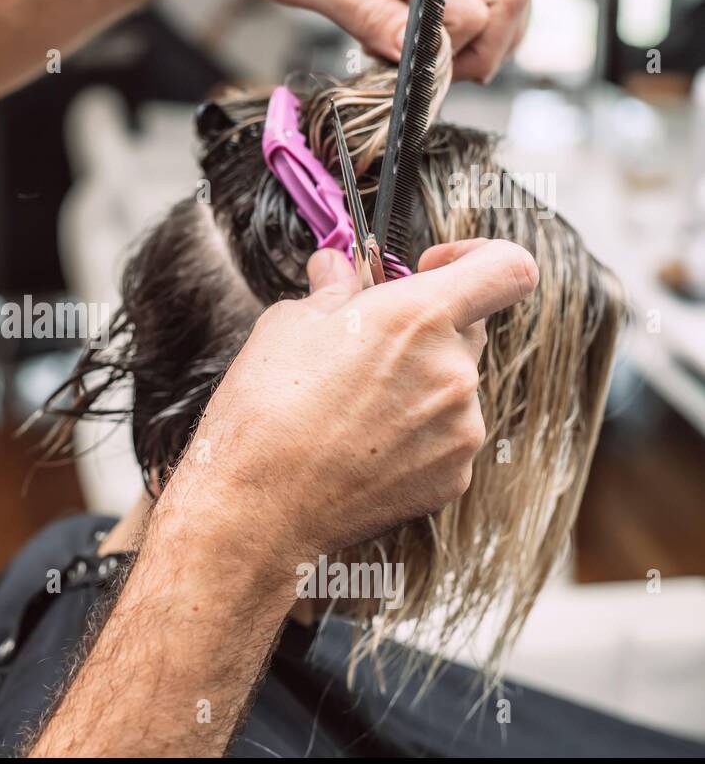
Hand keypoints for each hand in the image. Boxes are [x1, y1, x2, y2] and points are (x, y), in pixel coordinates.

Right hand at [161, 238, 537, 576]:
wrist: (256, 508)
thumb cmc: (265, 413)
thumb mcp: (286, 326)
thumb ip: (330, 291)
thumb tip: (336, 271)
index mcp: (419, 318)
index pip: (507, 268)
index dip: (477, 255)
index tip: (435, 267)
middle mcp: (454, 372)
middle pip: (468, 329)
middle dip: (424, 328)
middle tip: (365, 346)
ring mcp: (461, 430)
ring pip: (452, 387)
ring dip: (415, 385)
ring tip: (349, 408)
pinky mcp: (453, 478)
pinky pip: (445, 437)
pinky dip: (413, 434)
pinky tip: (358, 445)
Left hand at [187, 0, 531, 81]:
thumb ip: (360, 13)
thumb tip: (411, 52)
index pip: (467, 11)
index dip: (445, 58)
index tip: (405, 78)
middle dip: (487, 48)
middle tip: (433, 75)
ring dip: (496, 29)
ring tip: (440, 58)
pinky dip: (484, 10)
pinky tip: (439, 33)